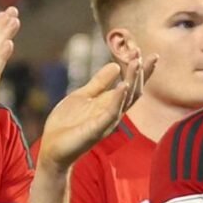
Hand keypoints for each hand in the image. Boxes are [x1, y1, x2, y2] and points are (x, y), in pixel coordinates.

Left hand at [38, 53, 156, 168]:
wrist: (52, 148)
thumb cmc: (66, 124)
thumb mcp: (83, 96)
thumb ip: (99, 82)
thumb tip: (116, 65)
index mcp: (110, 104)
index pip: (132, 86)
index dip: (142, 71)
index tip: (151, 54)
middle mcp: (113, 113)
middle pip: (134, 92)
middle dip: (140, 73)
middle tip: (143, 54)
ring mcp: (107, 122)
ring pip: (126, 100)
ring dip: (132, 80)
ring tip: (136, 63)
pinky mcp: (97, 129)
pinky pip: (112, 112)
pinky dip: (119, 98)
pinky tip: (123, 84)